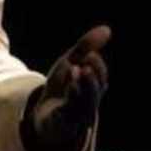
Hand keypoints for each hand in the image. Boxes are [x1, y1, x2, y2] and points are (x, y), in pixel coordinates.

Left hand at [32, 25, 110, 150]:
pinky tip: (68, 85)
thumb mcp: (70, 62)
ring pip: (84, 102)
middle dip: (92, 76)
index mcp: (93, 88)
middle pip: (95, 91)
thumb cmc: (62, 87)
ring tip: (75, 69)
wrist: (43, 115)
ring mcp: (77, 114)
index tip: (88, 54)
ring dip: (82, 85)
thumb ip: (86, 47)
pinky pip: (70, 111)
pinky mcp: (63, 122)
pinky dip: (71, 97)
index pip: (101, 76)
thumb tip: (107, 29)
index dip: (96, 65)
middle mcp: (89, 102)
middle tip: (86, 62)